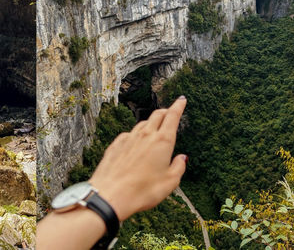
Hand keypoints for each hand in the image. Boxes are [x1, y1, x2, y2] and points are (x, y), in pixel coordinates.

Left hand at [90, 96, 187, 221]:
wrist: (112, 194)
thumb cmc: (143, 191)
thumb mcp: (169, 183)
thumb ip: (178, 168)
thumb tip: (182, 158)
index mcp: (162, 141)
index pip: (172, 117)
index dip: (178, 106)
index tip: (182, 99)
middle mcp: (145, 135)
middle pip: (157, 115)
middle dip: (165, 111)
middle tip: (170, 112)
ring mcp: (129, 137)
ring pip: (143, 124)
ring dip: (151, 123)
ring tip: (154, 128)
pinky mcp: (117, 144)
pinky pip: (129, 134)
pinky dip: (136, 134)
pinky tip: (135, 142)